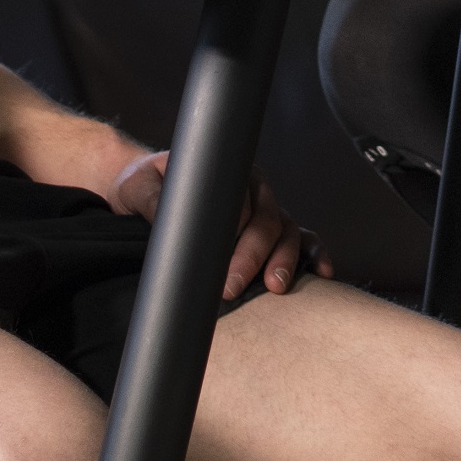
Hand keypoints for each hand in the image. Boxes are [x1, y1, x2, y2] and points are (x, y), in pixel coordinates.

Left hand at [104, 147, 321, 300]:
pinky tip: (321, 273)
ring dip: (285, 260)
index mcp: (226, 173)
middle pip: (265, 220)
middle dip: (252, 255)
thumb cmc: (149, 186)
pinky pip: (305, 240)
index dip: (231, 230)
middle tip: (232, 286)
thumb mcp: (140, 186)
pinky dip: (315, 254)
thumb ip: (151, 199)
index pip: (238, 201)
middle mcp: (254, 190)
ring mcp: (270, 211)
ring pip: (288, 232)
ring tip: (274, 287)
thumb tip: (165, 219)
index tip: (217, 260)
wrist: (154, 192)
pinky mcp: (277, 233)